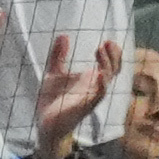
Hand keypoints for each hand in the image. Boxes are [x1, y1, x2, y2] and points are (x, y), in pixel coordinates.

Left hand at [34, 31, 113, 158]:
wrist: (44, 123)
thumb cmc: (52, 100)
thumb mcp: (53, 73)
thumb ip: (57, 56)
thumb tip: (62, 35)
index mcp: (91, 79)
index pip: (110, 63)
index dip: (113, 52)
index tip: (107, 41)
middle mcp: (95, 87)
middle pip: (114, 69)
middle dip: (113, 55)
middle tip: (106, 43)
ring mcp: (91, 97)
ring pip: (107, 79)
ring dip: (106, 64)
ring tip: (99, 50)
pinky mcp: (84, 106)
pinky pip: (98, 95)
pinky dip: (100, 84)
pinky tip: (98, 74)